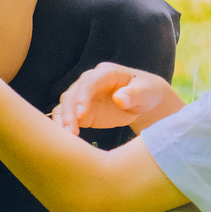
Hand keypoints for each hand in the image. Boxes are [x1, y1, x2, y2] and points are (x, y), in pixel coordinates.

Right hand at [52, 63, 174, 134]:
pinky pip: (67, 115)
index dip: (83, 97)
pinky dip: (64, 124)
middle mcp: (90, 81)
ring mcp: (84, 95)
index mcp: (107, 73)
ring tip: (68, 136)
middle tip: (71, 131)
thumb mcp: (145, 92)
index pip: (89, 82)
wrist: (144, 101)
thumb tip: (119, 99)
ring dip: (64, 119)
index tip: (81, 114)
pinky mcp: (81, 109)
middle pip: (73, 93)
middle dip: (69, 112)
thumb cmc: (146, 93)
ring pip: (66, 104)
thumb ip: (133, 94)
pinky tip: (67, 138)